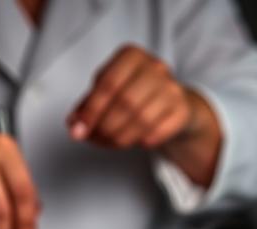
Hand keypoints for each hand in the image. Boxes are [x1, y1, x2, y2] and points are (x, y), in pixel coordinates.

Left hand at [67, 45, 220, 186]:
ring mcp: (171, 89)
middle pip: (125, 102)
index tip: (78, 131)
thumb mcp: (109, 93)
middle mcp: (154, 67)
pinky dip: (143, 141)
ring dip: (121, 137)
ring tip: (111, 143)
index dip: (91, 110)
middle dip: (105, 127)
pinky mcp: (182, 111)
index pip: (108, 83)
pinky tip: (136, 141)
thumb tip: (74, 126)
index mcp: (131, 56)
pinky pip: (158, 132)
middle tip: (96, 140)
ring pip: (142, 120)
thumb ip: (88, 107)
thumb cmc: (135, 96)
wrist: (174, 105)